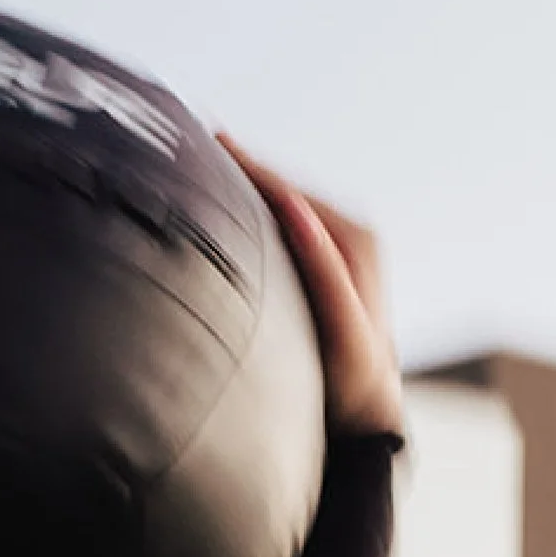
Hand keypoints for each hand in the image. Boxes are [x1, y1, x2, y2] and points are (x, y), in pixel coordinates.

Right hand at [220, 137, 405, 442]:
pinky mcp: (321, 268)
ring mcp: (335, 251)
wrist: (366, 419)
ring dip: (241, 186)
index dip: (245, 164)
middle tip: (189, 137)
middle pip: (281, 191)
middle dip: (238, 167)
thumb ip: (323, 271)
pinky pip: (278, 227)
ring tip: (198, 160)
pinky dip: (249, 211)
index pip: (286, 192)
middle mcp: (349, 236)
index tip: (206, 137)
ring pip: (278, 206)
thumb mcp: (344, 331)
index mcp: (355, 242)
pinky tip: (221, 206)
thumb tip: (294, 210)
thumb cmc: (353, 386)